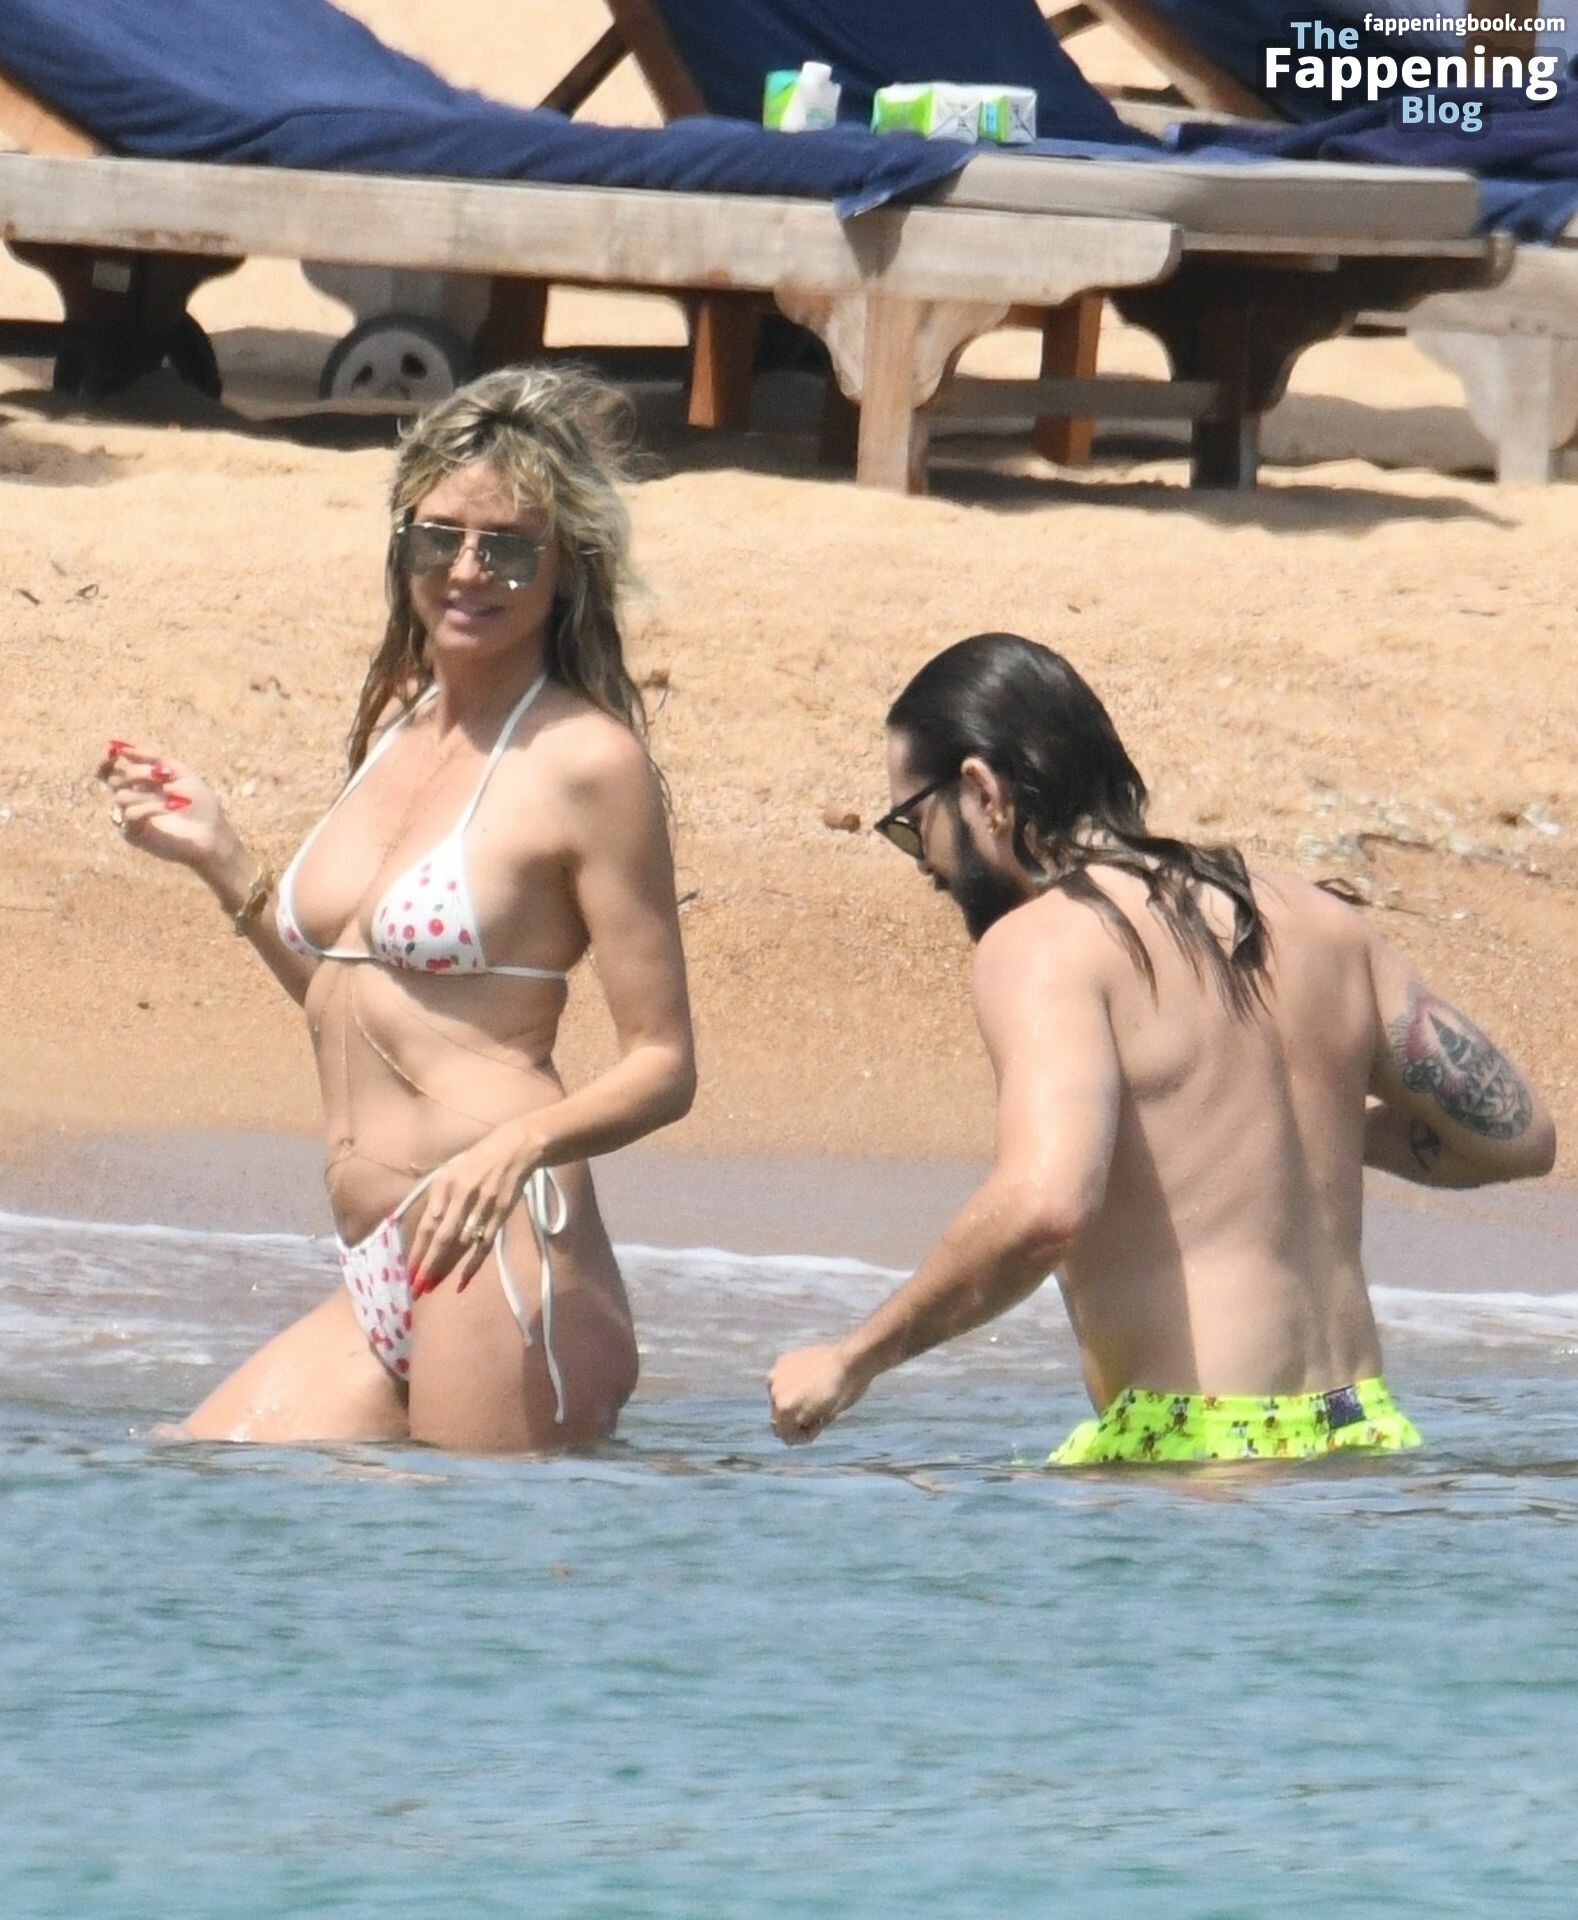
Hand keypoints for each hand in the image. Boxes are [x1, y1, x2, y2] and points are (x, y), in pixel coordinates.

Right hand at [97, 738, 236, 872]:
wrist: (213, 833)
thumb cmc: (201, 805)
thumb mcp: (181, 773)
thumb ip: (155, 758)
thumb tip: (124, 748)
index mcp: (140, 785)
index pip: (110, 773)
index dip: (107, 763)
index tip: (116, 753)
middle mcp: (132, 800)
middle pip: (115, 780)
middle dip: (137, 773)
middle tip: (161, 775)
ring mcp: (132, 818)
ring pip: (122, 797)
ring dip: (148, 793)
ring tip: (172, 797)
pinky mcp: (134, 834)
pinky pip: (130, 816)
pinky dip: (149, 808)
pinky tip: (168, 808)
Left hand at [406, 1122, 544, 1299]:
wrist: (515, 1150)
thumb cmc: (476, 1161)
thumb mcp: (449, 1169)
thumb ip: (436, 1196)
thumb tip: (426, 1226)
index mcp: (446, 1183)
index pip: (429, 1223)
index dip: (418, 1249)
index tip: (408, 1271)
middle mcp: (463, 1195)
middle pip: (444, 1237)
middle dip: (429, 1264)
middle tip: (417, 1288)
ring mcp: (484, 1207)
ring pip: (463, 1244)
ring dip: (447, 1267)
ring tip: (432, 1286)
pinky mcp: (500, 1215)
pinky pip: (485, 1244)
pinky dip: (474, 1264)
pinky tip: (463, 1282)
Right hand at [767, 1343, 867, 1445]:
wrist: (850, 1360)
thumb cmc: (843, 1392)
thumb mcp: (824, 1419)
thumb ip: (804, 1425)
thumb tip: (795, 1424)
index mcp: (785, 1410)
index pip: (785, 1435)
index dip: (802, 1435)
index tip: (817, 1425)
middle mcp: (775, 1392)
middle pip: (778, 1417)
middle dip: (794, 1418)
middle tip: (816, 1412)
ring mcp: (777, 1374)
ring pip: (778, 1398)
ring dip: (791, 1400)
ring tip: (812, 1394)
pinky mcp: (782, 1360)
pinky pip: (782, 1380)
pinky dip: (791, 1383)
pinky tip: (808, 1379)